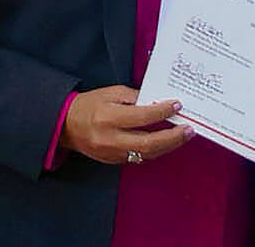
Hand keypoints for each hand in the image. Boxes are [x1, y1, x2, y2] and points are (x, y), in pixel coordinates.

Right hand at [58, 85, 193, 164]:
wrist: (65, 126)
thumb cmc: (88, 105)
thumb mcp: (109, 93)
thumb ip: (133, 97)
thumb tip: (156, 101)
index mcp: (108, 117)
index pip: (142, 116)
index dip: (162, 111)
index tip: (177, 105)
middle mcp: (111, 138)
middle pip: (148, 143)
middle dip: (172, 137)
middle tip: (189, 129)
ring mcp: (112, 153)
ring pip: (146, 154)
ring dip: (167, 146)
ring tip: (183, 136)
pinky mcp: (113, 161)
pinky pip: (138, 157)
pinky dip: (154, 150)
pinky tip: (165, 142)